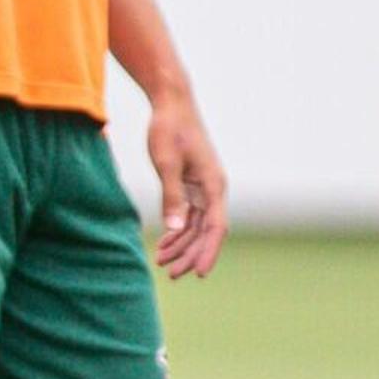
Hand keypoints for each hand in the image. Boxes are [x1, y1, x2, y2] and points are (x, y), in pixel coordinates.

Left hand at [144, 92, 227, 278]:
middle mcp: (213, 189)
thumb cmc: (169, 129)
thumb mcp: (166, 164)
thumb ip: (172, 197)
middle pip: (206, 231)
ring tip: (162, 263)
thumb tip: (176, 230)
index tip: (198, 273)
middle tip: (172, 275)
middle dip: (190, 254)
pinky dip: (176, 230)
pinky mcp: (191, 184)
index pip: (216, 227)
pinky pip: (188, 214)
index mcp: (213, 185)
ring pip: (196, 226)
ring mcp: (203, 187)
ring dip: (181, 245)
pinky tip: (163, 244)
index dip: (208, 252)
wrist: (172, 104)